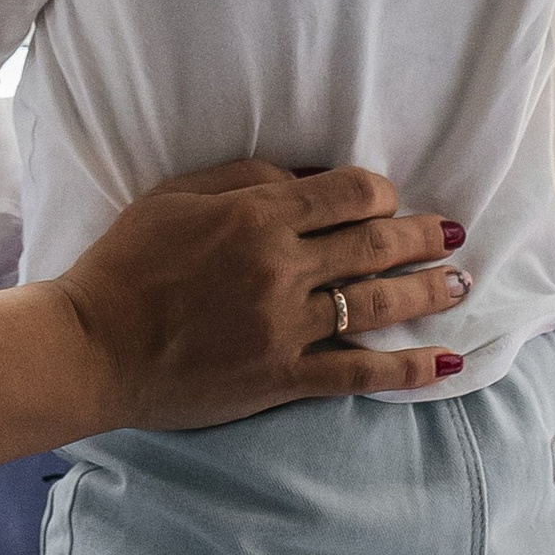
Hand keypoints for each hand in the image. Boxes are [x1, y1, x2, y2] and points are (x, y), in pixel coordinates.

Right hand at [56, 160, 474, 430]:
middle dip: (424, 236)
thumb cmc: (126, 263)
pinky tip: (446, 362)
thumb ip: (245, 178)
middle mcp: (281, 268)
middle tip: (455, 233)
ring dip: (429, 292)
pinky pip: (359, 372)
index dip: (381, 194)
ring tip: (462, 282)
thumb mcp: (175, 194)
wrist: (93, 345)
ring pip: (377, 304)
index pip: (349, 194)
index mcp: (257, 217)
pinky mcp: (282, 376)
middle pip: (375, 247)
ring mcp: (285, 326)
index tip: (389, 201)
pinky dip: (408, 368)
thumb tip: (306, 178)